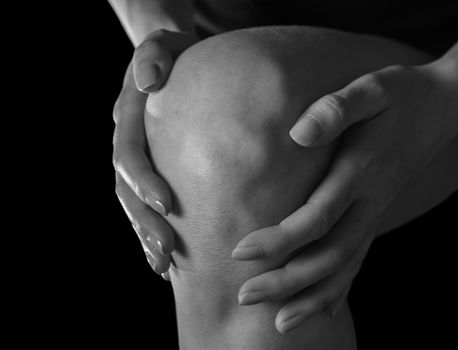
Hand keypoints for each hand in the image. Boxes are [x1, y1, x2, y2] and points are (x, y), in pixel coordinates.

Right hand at [113, 29, 198, 277]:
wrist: (173, 63)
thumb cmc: (175, 56)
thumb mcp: (166, 45)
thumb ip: (154, 55)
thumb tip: (147, 82)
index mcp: (129, 119)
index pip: (130, 155)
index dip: (144, 182)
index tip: (169, 205)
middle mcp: (126, 143)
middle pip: (126, 190)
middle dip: (144, 222)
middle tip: (168, 250)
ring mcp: (134, 161)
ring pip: (131, 205)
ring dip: (145, 236)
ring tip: (163, 266)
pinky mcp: (147, 172)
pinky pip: (142, 206)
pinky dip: (150, 233)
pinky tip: (166, 259)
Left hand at [231, 62, 457, 331]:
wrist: (441, 109)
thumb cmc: (399, 96)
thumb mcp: (371, 89)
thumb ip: (337, 109)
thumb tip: (298, 134)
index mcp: (362, 169)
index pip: (317, 217)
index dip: (280, 239)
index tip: (240, 252)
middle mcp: (370, 200)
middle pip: (329, 253)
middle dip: (286, 281)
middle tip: (245, 297)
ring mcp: (376, 212)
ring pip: (345, 266)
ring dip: (311, 296)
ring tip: (279, 323)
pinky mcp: (375, 215)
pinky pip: (359, 260)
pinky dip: (340, 288)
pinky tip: (323, 309)